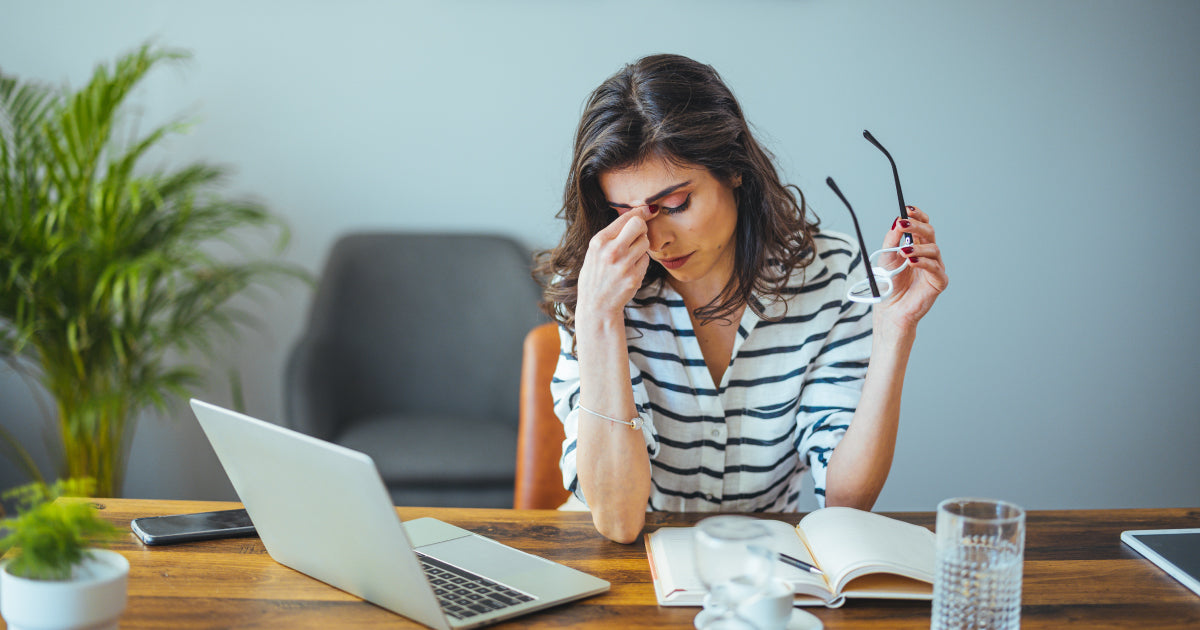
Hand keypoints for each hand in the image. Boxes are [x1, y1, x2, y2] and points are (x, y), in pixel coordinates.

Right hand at [577, 207, 651, 324]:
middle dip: (642, 228)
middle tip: (637, 235)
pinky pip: (646, 260)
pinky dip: (641, 262)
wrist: (596, 305)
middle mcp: (611, 251)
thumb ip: (612, 234)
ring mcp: (624, 265)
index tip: (648, 210)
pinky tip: (630, 270)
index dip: (640, 212)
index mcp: (599, 241)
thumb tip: (636, 213)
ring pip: (645, 242)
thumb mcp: (595, 251)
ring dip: (641, 247)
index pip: (625, 218)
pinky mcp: (634, 277)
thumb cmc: (596, 275)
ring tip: (629, 256)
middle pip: (639, 225)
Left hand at [874, 206, 947, 331]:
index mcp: (917, 245)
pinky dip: (923, 262)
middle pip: (929, 233)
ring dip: (918, 247)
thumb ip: (892, 240)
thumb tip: (897, 221)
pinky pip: (935, 268)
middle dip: (917, 226)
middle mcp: (928, 254)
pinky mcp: (939, 281)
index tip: (908, 209)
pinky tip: (911, 261)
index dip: (918, 216)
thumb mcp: (886, 257)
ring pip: (933, 249)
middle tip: (904, 224)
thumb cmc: (889, 284)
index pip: (922, 225)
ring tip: (903, 251)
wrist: (890, 309)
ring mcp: (935, 267)